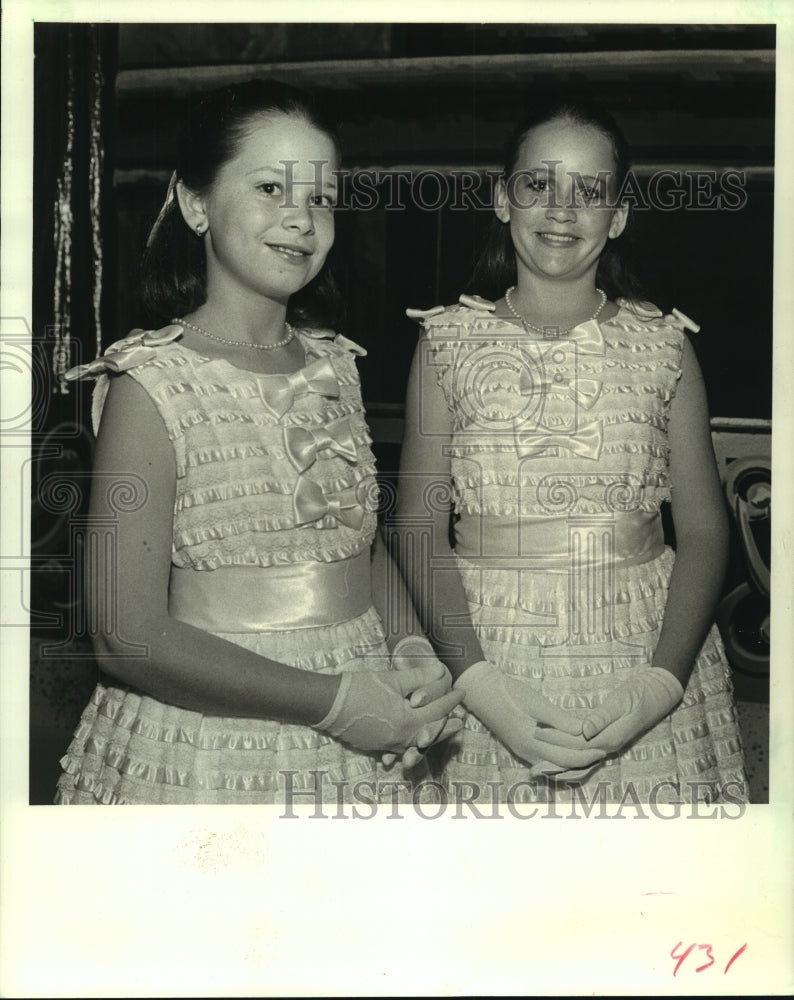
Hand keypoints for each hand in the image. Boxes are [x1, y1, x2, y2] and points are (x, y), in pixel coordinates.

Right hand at [315, 660, 463, 754]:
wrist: (328, 704)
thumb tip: (440, 671)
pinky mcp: (377, 747)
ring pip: (416, 744)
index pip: (436, 711)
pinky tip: (414, 743)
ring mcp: (388, 745)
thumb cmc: (359, 688)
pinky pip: (399, 749)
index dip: (450, 700)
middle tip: (461, 720)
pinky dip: (410, 746)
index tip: (461, 692)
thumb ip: (418, 677)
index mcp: (407, 721)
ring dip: (431, 737)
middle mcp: (400, 738)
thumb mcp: (391, 680)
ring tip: (442, 732)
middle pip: (430, 733)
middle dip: (446, 726)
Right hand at [454, 661, 606, 770]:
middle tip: (603, 752)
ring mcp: (524, 753)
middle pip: (563, 764)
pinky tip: (571, 752)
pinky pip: (547, 760)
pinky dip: (561, 758)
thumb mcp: (536, 702)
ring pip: (555, 765)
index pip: (567, 756)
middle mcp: (529, 754)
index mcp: (532, 743)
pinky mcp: (523, 748)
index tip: (604, 746)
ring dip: (574, 761)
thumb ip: (559, 719)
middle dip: (584, 760)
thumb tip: (583, 731)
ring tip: (591, 753)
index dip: (587, 752)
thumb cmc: (509, 693)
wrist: (482, 692)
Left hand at [536, 669, 683, 763]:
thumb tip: (585, 730)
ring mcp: (609, 746)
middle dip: (554, 756)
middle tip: (531, 754)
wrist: (656, 696)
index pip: (579, 744)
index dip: (557, 740)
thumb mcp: (621, 701)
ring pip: (582, 763)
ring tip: (537, 768)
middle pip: (577, 757)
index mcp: (612, 737)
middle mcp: (610, 746)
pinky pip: (586, 757)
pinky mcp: (606, 742)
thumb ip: (603, 716)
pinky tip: (556, 762)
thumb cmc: (638, 694)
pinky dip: (570, 762)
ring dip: (560, 765)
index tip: (537, 732)